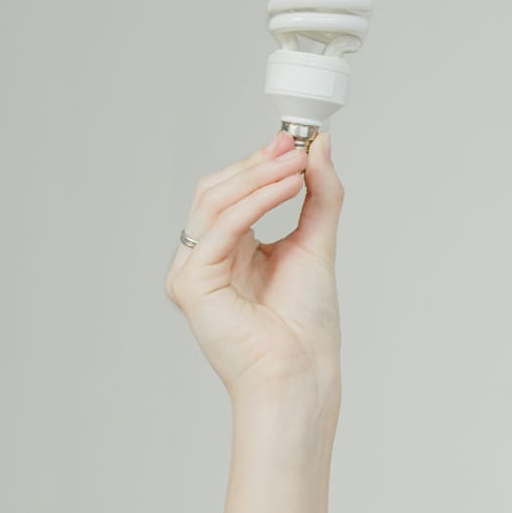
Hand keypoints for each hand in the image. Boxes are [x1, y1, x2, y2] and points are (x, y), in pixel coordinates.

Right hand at [166, 131, 344, 512]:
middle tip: (295, 145)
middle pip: (217, 190)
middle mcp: (204, 259)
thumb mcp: (317, 242)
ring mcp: (192, 271)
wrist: (302, 372)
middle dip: (258, 163)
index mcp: (229, 250)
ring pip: (214, 201)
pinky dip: (254, 201)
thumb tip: (319, 146)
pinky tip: (286, 187)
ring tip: (296, 164)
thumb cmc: (306, 324)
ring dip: (259, 176)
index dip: (261, 162)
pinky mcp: (191, 284)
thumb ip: (319, 193)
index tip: (296, 140)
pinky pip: (219, 227)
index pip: (232, 191)